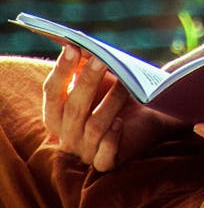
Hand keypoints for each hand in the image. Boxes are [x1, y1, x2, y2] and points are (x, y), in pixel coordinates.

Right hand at [43, 45, 184, 171]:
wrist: (146, 115)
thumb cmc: (116, 91)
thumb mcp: (100, 76)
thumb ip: (85, 62)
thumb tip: (78, 44)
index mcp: (57, 112)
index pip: (53, 92)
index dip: (62, 70)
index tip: (72, 47)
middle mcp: (66, 134)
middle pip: (73, 108)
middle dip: (87, 81)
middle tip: (101, 58)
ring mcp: (85, 150)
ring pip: (93, 128)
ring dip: (110, 103)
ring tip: (126, 83)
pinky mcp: (105, 162)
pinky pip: (104, 157)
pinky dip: (111, 140)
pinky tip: (119, 124)